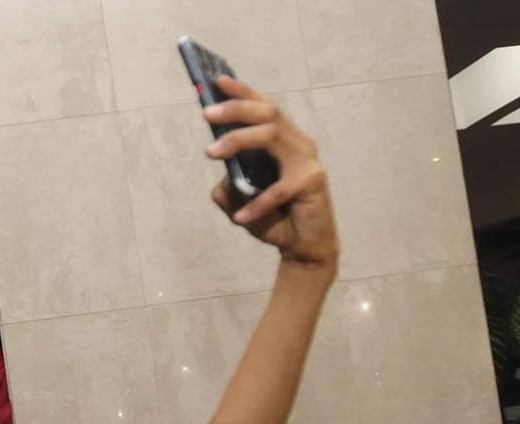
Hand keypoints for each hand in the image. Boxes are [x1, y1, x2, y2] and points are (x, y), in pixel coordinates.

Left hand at [204, 76, 337, 269]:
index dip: (242, 91)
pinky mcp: (313, 182)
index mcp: (283, 140)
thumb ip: (230, 188)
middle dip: (235, 109)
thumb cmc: (275, 218)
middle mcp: (298, 143)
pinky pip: (278, 190)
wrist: (304, 246)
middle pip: (268, 112)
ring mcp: (308, 160)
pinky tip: (240, 217)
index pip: (263, 107)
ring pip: (271, 136)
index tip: (217, 80)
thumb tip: (220, 182)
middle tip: (207, 115)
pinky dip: (256, 204)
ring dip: (238, 140)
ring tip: (212, 153)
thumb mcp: (243, 201)